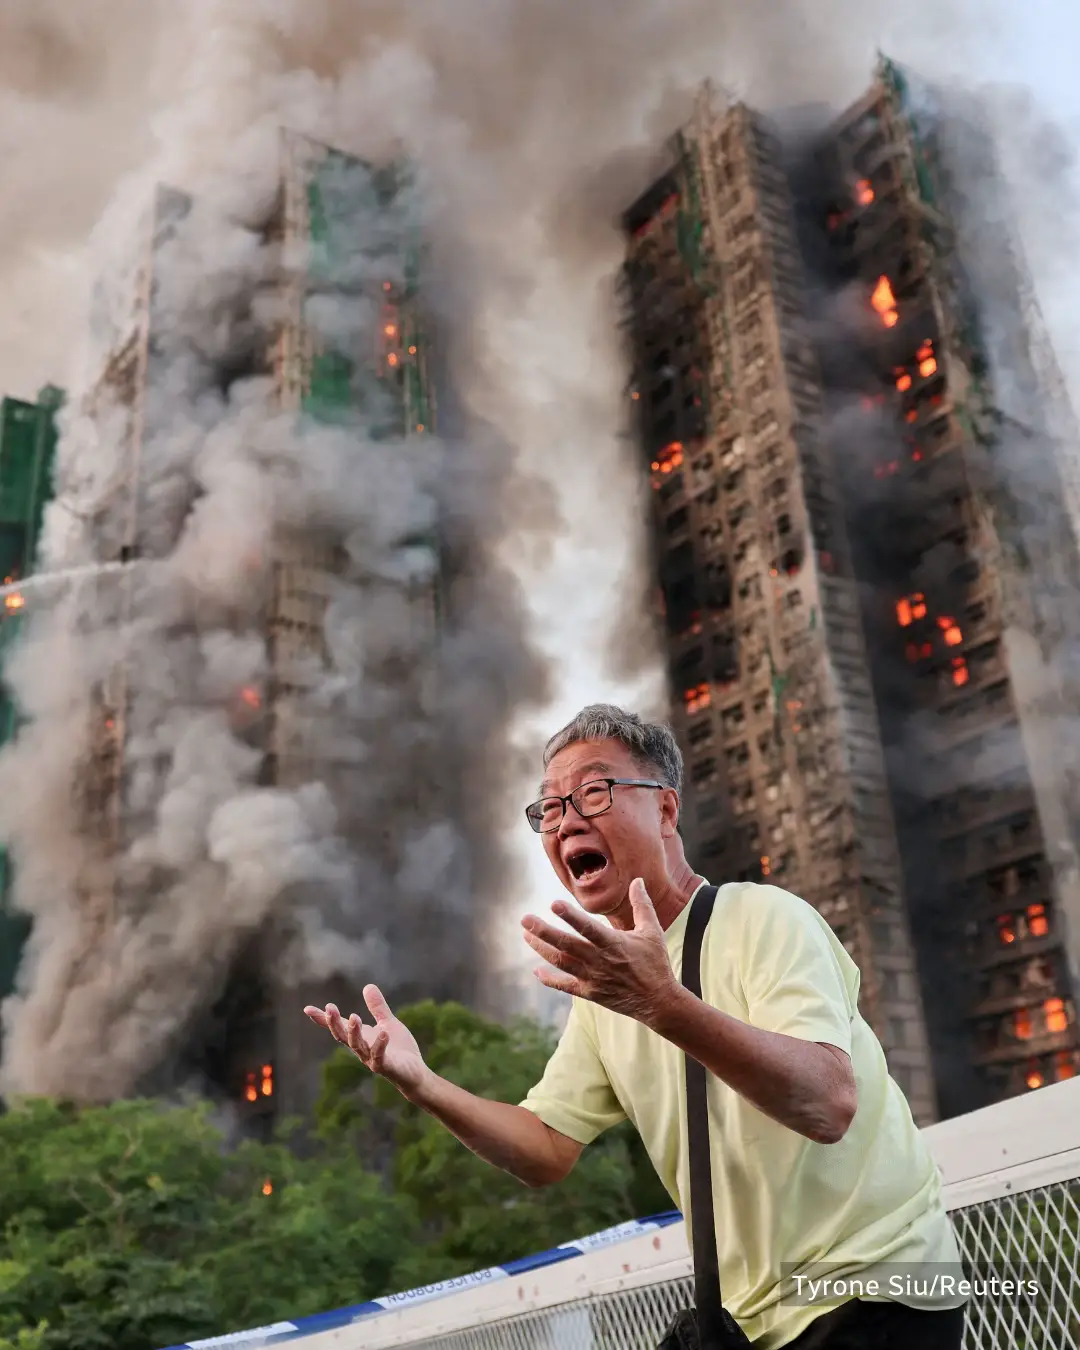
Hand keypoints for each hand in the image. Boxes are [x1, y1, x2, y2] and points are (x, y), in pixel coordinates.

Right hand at [303, 985, 426, 1095]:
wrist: (415, 1073)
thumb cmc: (399, 1049)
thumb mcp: (387, 1023)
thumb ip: (377, 1007)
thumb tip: (367, 986)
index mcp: (360, 1037)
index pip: (338, 1027)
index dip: (322, 1019)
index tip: (307, 1009)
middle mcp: (362, 1049)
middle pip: (342, 1036)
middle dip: (334, 1023)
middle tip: (329, 1007)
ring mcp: (372, 1059)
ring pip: (357, 1046)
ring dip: (354, 1032)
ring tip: (354, 1017)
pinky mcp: (386, 1067)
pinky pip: (379, 1057)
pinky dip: (380, 1045)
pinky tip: (383, 1033)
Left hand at [521, 878, 677, 1024]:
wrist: (658, 1001)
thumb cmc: (655, 963)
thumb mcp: (652, 931)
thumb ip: (642, 904)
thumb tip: (637, 880)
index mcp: (614, 944)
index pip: (588, 928)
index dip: (571, 916)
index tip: (553, 904)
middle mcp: (599, 961)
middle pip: (566, 945)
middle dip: (544, 932)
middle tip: (525, 919)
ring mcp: (592, 978)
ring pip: (561, 962)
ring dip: (541, 949)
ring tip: (525, 935)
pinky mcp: (590, 993)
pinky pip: (565, 986)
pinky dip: (549, 980)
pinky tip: (536, 971)